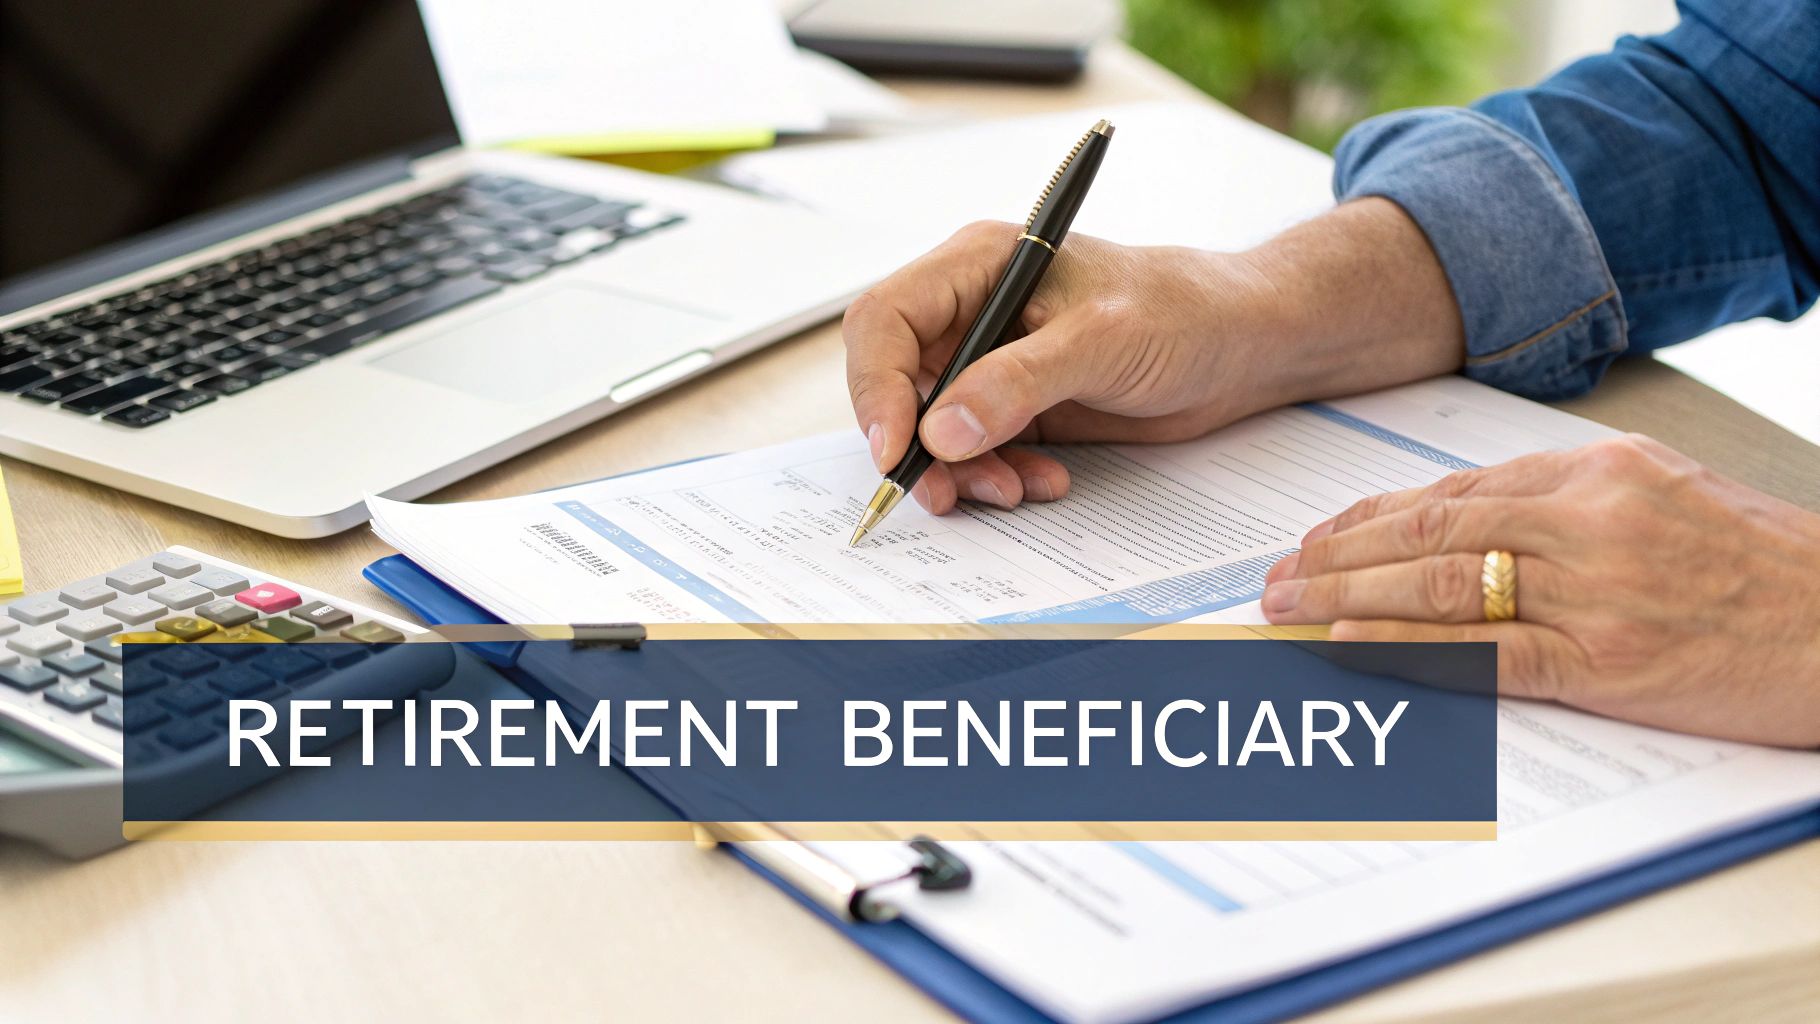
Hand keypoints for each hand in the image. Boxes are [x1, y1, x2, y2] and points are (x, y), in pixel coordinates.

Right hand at [842, 201, 1464, 513]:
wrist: (1243, 346)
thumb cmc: (1185, 312)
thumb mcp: (1103, 343)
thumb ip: (1017, 383)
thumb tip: (941, 431)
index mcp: (978, 265)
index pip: (886, 321)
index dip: (877, 388)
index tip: (898, 449)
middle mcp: (974, 310)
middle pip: (898, 382)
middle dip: (918, 444)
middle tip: (947, 492)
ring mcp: (992, 360)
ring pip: (932, 428)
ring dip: (962, 471)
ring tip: (1014, 489)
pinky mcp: (1016, 404)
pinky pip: (975, 452)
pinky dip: (996, 477)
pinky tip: (1042, 480)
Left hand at [1260, 434, 1819, 746]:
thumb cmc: (1767, 567)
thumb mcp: (1669, 497)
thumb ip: (1573, 504)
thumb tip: (1472, 525)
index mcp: (1597, 472)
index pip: (1452, 492)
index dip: (1370, 519)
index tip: (1316, 538)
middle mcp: (1587, 519)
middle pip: (1428, 534)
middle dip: (1336, 558)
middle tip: (1272, 580)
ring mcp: (1595, 590)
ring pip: (1440, 587)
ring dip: (1347, 601)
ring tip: (1285, 614)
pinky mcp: (1610, 662)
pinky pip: (1487, 654)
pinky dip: (1410, 652)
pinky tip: (1352, 650)